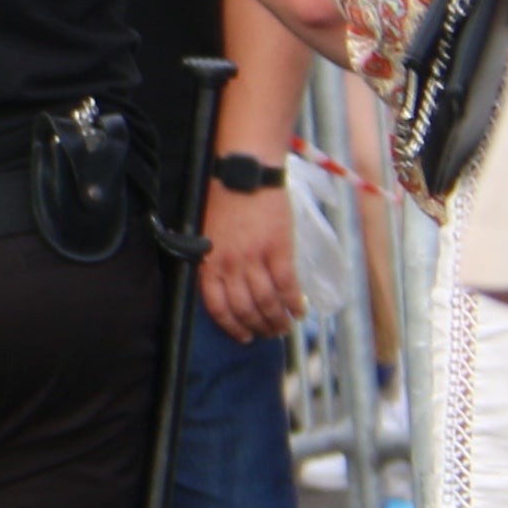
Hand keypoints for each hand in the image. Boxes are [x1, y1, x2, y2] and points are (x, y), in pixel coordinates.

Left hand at [199, 184, 301, 340]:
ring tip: (285, 326)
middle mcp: (229, 265)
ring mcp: (254, 258)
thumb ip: (214, 261)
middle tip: (268, 333)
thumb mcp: (207, 234)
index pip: (217, 307)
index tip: (243, 336)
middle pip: (244, 309)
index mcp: (208, 262)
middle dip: (257, 327)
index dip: (232, 326)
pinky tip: (300, 310)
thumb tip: (226, 287)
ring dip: (277, 319)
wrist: (244, 171)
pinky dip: (294, 302)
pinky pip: (287, 285)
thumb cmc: (223, 198)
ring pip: (266, 302)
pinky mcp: (278, 249)